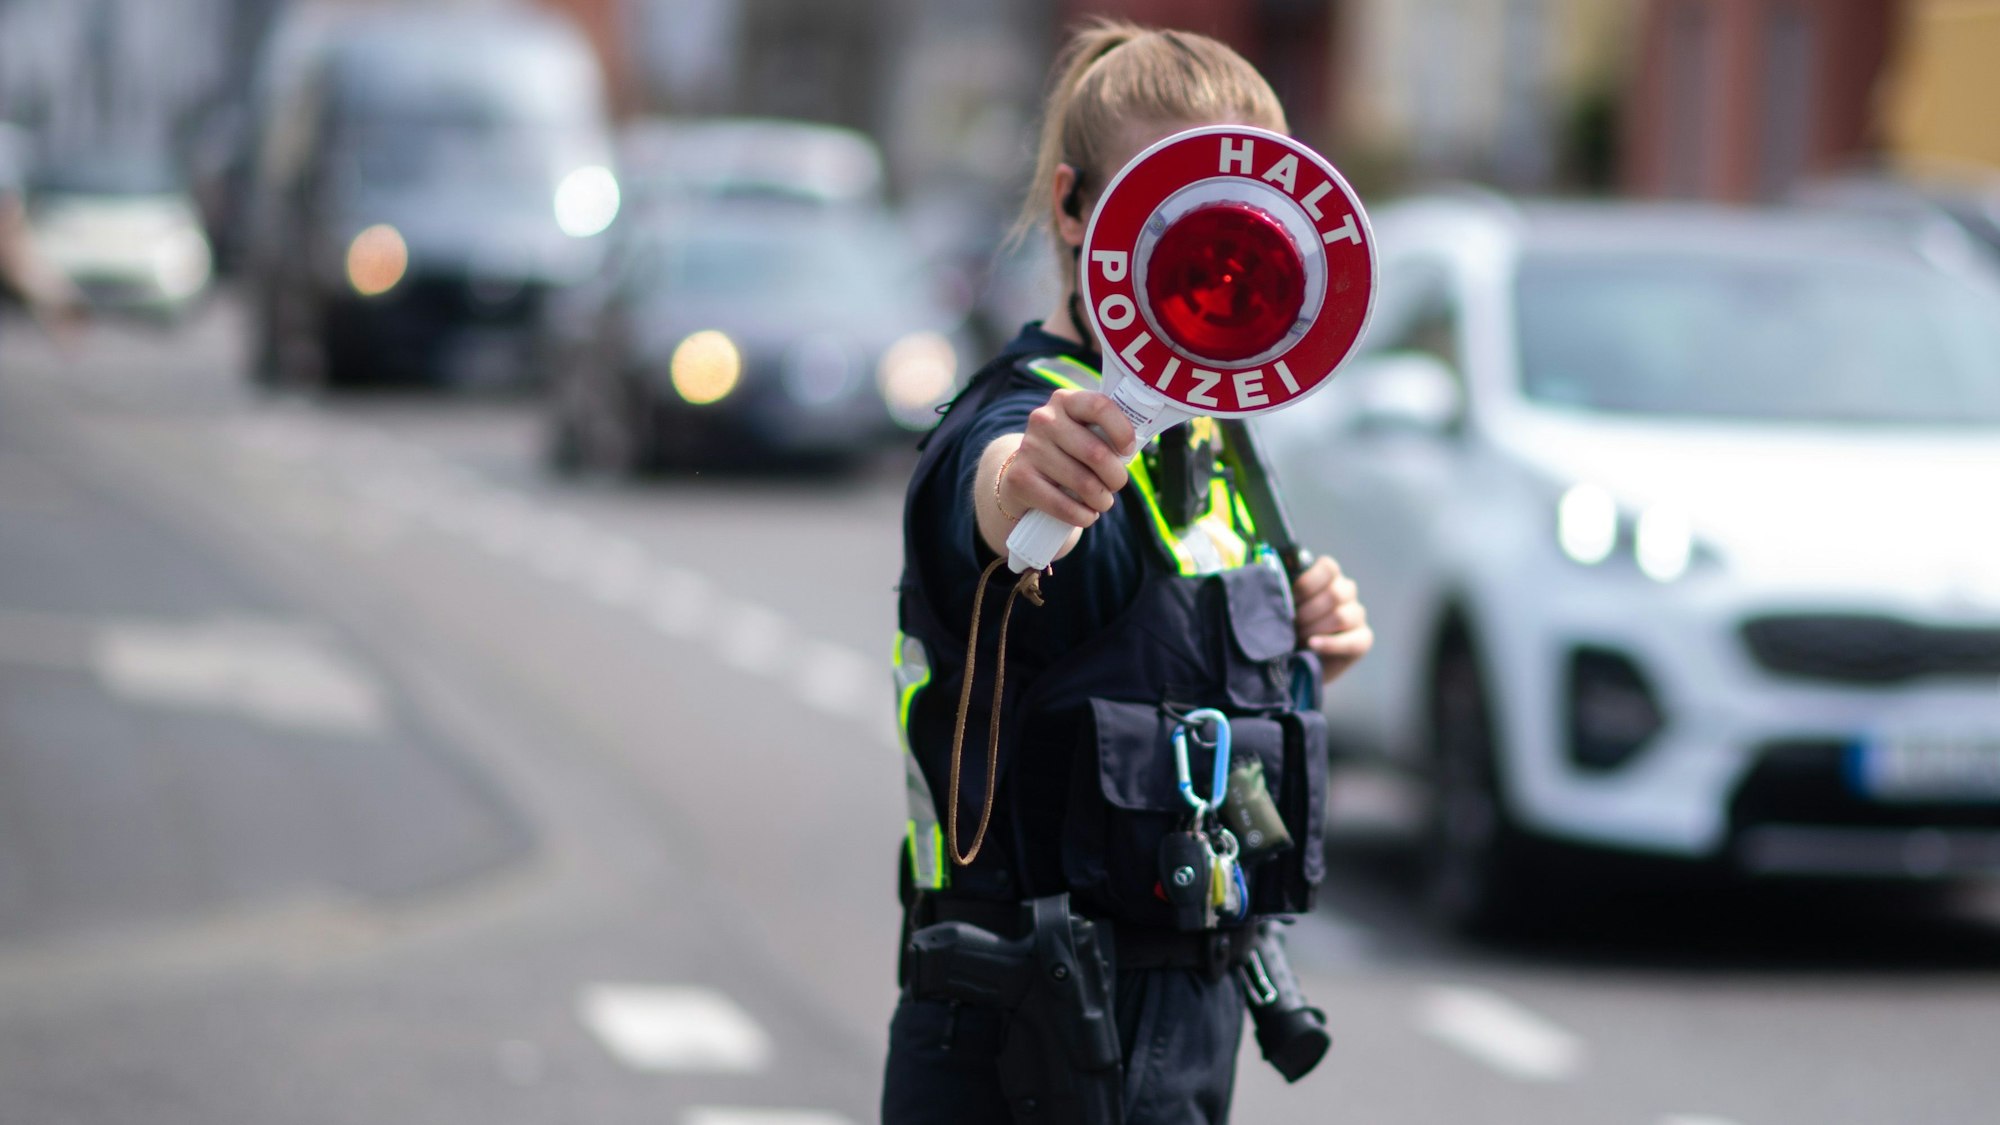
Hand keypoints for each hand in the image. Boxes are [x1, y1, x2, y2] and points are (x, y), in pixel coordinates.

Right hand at [997, 388, 1136, 527]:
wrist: (1024, 478)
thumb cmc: (1068, 455)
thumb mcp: (1084, 435)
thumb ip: (1106, 434)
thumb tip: (1133, 449)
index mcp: (1065, 401)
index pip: (1099, 406)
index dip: (1122, 431)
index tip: (1128, 450)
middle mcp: (1043, 420)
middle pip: (1096, 453)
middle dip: (1116, 478)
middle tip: (1115, 485)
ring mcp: (1029, 449)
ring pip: (1084, 484)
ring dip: (1102, 501)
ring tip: (1101, 502)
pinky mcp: (1019, 479)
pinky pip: (1064, 506)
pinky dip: (1083, 516)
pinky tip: (1086, 515)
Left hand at [1292, 555, 1371, 683]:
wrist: (1294, 658)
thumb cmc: (1288, 624)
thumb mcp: (1284, 604)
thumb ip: (1287, 590)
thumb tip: (1279, 582)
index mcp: (1329, 576)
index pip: (1328, 567)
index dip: (1307, 584)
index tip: (1290, 599)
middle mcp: (1346, 591)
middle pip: (1334, 594)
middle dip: (1307, 612)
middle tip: (1291, 624)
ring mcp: (1357, 614)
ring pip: (1341, 616)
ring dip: (1315, 629)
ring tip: (1298, 638)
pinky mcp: (1363, 639)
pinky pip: (1351, 641)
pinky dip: (1329, 644)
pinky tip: (1313, 645)